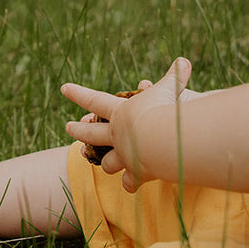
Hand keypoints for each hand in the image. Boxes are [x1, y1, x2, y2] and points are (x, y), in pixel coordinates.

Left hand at [62, 57, 191, 191]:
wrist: (162, 140)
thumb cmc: (163, 109)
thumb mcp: (170, 89)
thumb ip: (176, 76)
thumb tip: (185, 61)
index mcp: (119, 113)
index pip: (94, 100)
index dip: (78, 94)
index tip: (63, 88)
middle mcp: (116, 135)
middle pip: (91, 134)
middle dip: (79, 130)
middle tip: (68, 127)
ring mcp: (123, 155)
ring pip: (108, 163)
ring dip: (106, 163)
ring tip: (102, 164)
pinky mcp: (135, 172)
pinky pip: (130, 182)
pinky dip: (131, 184)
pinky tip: (130, 186)